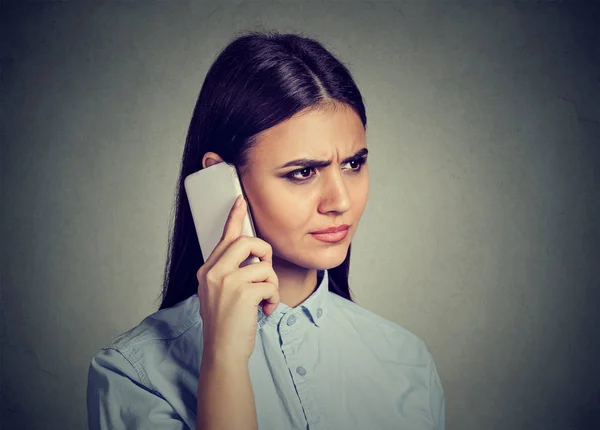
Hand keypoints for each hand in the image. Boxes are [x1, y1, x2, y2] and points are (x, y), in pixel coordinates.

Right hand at [196, 195, 279, 363]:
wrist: (222, 352)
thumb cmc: (226, 324)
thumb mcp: (220, 294)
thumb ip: (231, 273)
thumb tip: (254, 257)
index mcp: (207, 270)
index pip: (224, 237)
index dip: (234, 217)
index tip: (241, 200)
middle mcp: (213, 272)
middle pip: (247, 242)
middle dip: (264, 253)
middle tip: (266, 272)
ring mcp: (226, 282)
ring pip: (263, 265)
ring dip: (271, 284)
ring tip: (264, 300)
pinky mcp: (242, 293)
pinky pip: (270, 284)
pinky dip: (273, 299)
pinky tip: (265, 311)